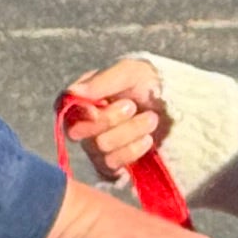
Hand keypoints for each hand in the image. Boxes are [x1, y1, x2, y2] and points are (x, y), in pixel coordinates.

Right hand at [58, 58, 168, 176]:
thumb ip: (101, 81)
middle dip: (110, 119)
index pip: (63, 108)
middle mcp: (84, 124)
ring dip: (131, 131)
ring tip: (151, 118)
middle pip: (79, 131)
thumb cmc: (148, 83)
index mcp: (82, 98)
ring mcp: (96, 147)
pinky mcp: (111, 165)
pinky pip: (113, 165)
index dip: (78, 112)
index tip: (95, 109)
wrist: (174, 106)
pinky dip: (133, 150)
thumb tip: (73, 92)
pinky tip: (147, 139)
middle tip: (132, 106)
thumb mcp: (129, 71)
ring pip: (101, 147)